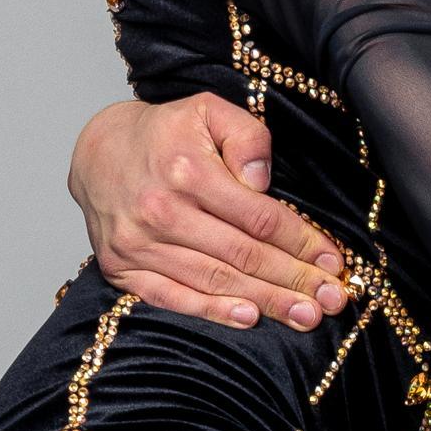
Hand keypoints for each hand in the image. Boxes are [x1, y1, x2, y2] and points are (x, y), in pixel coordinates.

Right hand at [70, 93, 350, 328]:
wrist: (97, 152)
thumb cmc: (164, 134)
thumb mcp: (208, 111)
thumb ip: (246, 135)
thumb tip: (263, 180)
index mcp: (187, 170)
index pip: (259, 217)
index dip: (302, 242)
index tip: (333, 262)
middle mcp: (161, 211)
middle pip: (243, 255)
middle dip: (294, 281)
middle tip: (332, 301)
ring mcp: (139, 244)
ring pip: (215, 280)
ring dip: (266, 302)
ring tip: (306, 317)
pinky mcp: (122, 268)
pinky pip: (173, 297)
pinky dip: (212, 311)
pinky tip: (249, 319)